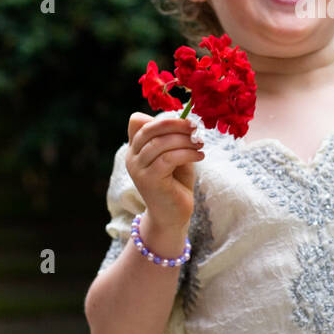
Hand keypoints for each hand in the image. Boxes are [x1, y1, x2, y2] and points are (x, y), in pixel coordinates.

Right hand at [126, 111, 203, 236]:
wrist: (173, 215)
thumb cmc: (176, 183)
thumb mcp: (175, 155)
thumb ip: (173, 138)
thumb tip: (181, 117)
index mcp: (135, 148)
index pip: (140, 122)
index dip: (163, 119)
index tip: (186, 122)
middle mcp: (132, 157)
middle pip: (150, 129)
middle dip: (176, 125)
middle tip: (196, 128)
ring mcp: (138, 169)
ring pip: (161, 143)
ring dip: (185, 141)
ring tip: (201, 144)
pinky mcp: (149, 180)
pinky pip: (169, 158)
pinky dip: (187, 154)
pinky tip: (200, 156)